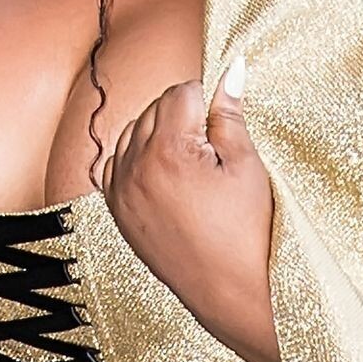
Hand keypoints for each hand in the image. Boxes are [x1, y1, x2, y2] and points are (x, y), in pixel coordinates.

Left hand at [101, 55, 282, 361]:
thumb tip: (231, 68)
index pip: (181, 92)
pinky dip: (134, 159)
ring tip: (192, 164)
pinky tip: (163, 173)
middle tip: (213, 147)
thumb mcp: (245, 165)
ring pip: (132, 133)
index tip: (224, 121)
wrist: (232, 292)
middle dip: (183, 116)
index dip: (208, 101)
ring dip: (158, 134)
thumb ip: (229, 113)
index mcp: (168, 151)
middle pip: (154, 108)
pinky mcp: (118, 212)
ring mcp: (121, 192)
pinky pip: (114, 165)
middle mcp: (134, 168)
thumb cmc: (248, 231)